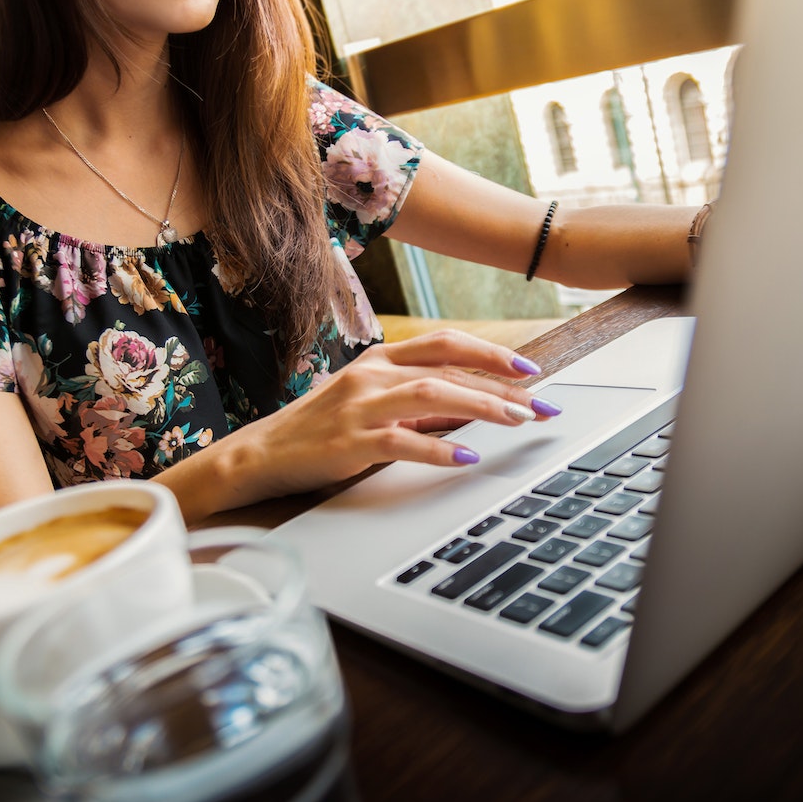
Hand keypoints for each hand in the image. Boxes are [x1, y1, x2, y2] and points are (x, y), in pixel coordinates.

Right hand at [218, 329, 562, 503]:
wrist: (261, 454)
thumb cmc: (321, 430)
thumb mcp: (371, 404)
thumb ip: (418, 402)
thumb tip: (474, 407)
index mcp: (380, 360)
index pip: (445, 344)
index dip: (490, 354)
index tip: (529, 371)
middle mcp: (372, 375)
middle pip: (448, 369)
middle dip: (502, 387)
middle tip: (541, 406)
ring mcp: (360, 407)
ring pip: (432, 395)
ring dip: (481, 407)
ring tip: (517, 422)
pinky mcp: (349, 442)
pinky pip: (403, 441)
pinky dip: (439, 447)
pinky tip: (466, 457)